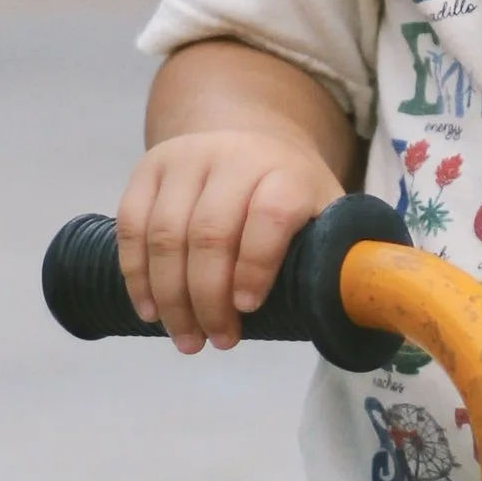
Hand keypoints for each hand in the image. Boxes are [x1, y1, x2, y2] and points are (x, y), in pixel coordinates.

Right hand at [116, 129, 346, 353]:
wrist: (251, 139)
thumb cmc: (293, 196)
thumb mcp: (327, 214)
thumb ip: (336, 256)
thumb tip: (349, 310)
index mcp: (286, 172)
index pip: (269, 216)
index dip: (256, 266)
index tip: (247, 310)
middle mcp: (234, 157)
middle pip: (210, 233)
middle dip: (207, 298)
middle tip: (215, 341)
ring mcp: (187, 158)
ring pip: (165, 233)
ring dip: (170, 296)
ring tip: (185, 338)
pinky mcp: (150, 166)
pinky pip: (131, 224)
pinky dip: (136, 273)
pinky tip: (149, 310)